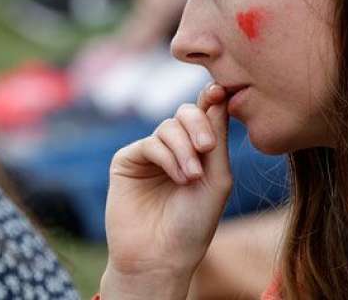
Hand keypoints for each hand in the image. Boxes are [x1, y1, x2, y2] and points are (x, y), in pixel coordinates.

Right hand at [102, 84, 232, 297]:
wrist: (163, 256)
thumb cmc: (195, 222)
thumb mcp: (217, 178)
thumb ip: (217, 137)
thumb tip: (217, 95)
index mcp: (199, 149)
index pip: (205, 113)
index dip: (212, 98)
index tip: (219, 91)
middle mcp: (175, 147)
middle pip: (187, 112)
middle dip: (199, 124)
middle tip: (207, 148)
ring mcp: (150, 152)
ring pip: (170, 126)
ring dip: (185, 149)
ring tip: (192, 177)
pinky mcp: (128, 160)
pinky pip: (151, 142)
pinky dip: (168, 157)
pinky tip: (180, 177)